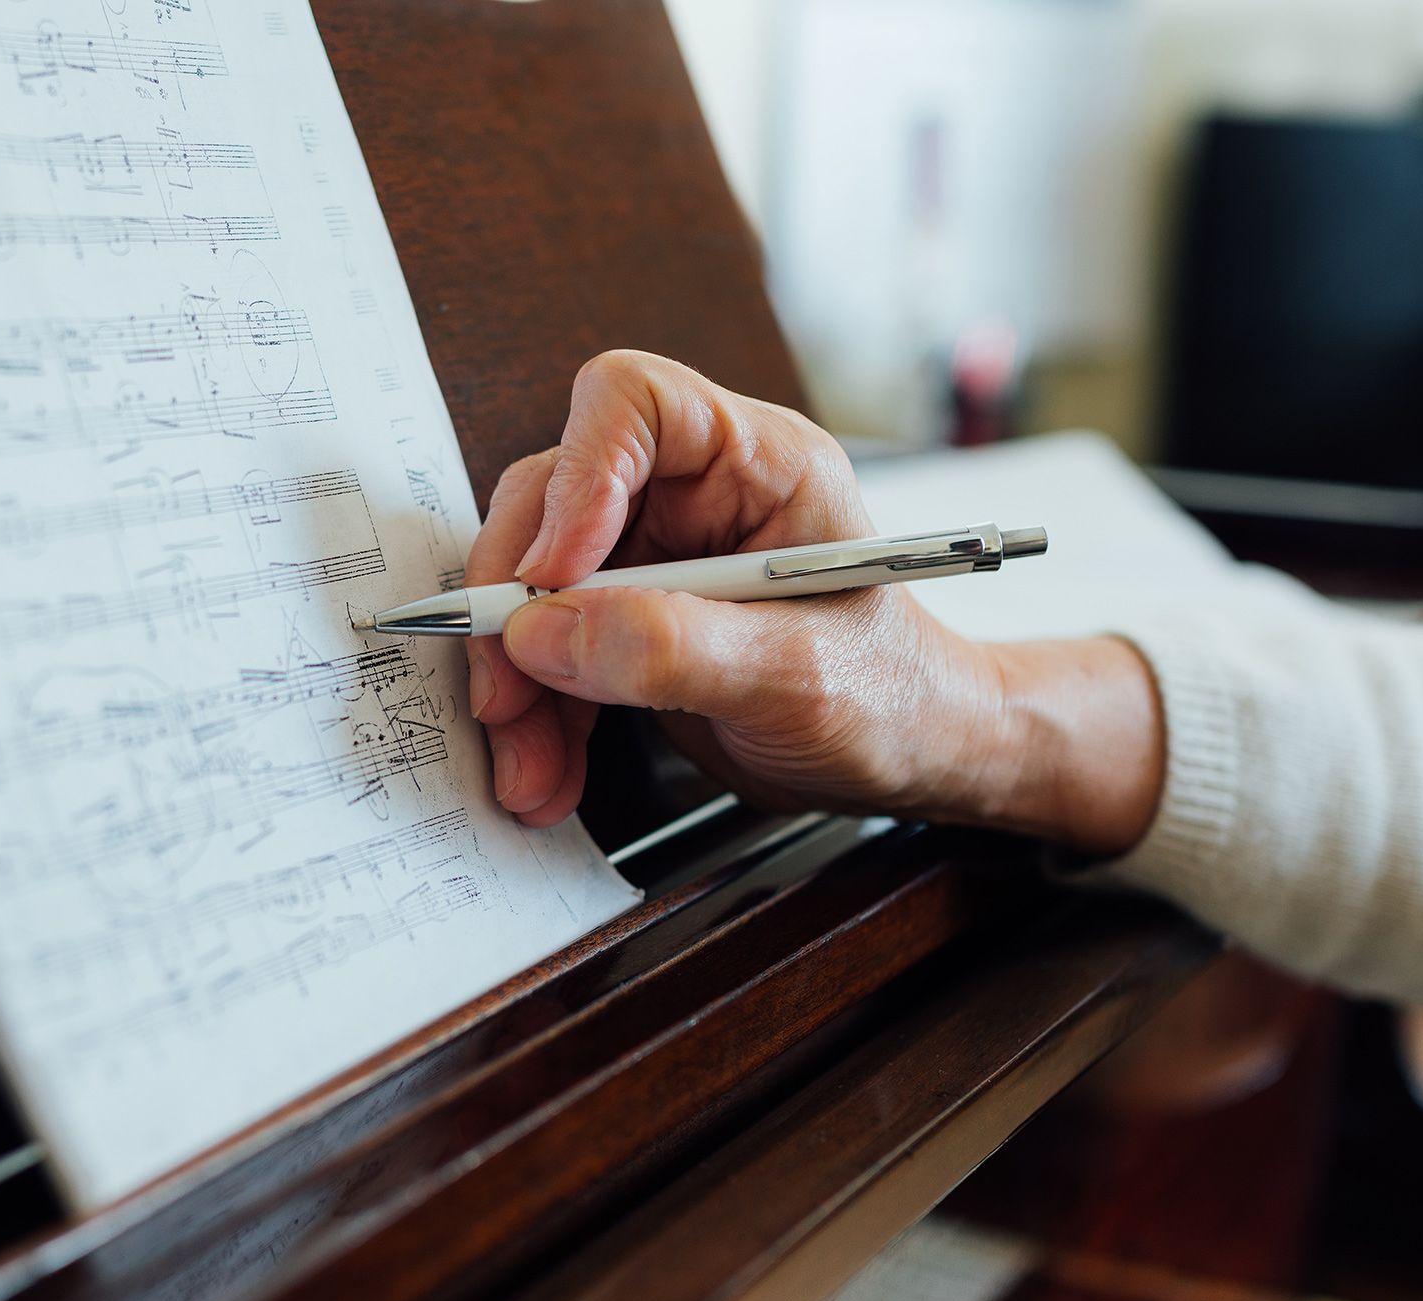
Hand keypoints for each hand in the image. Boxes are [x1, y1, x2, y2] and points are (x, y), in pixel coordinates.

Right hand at [465, 351, 1166, 855]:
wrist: (916, 760)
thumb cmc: (898, 698)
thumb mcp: (798, 677)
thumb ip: (674, 649)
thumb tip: (546, 632)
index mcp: (760, 462)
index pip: (634, 405)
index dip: (577, 478)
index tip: (551, 578)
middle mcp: (697, 495)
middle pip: (556, 501)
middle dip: (520, 609)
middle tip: (506, 693)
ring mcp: (657, 557)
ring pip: (537, 587)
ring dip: (518, 682)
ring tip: (529, 769)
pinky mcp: (631, 621)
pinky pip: (552, 649)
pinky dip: (539, 715)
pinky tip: (548, 774)